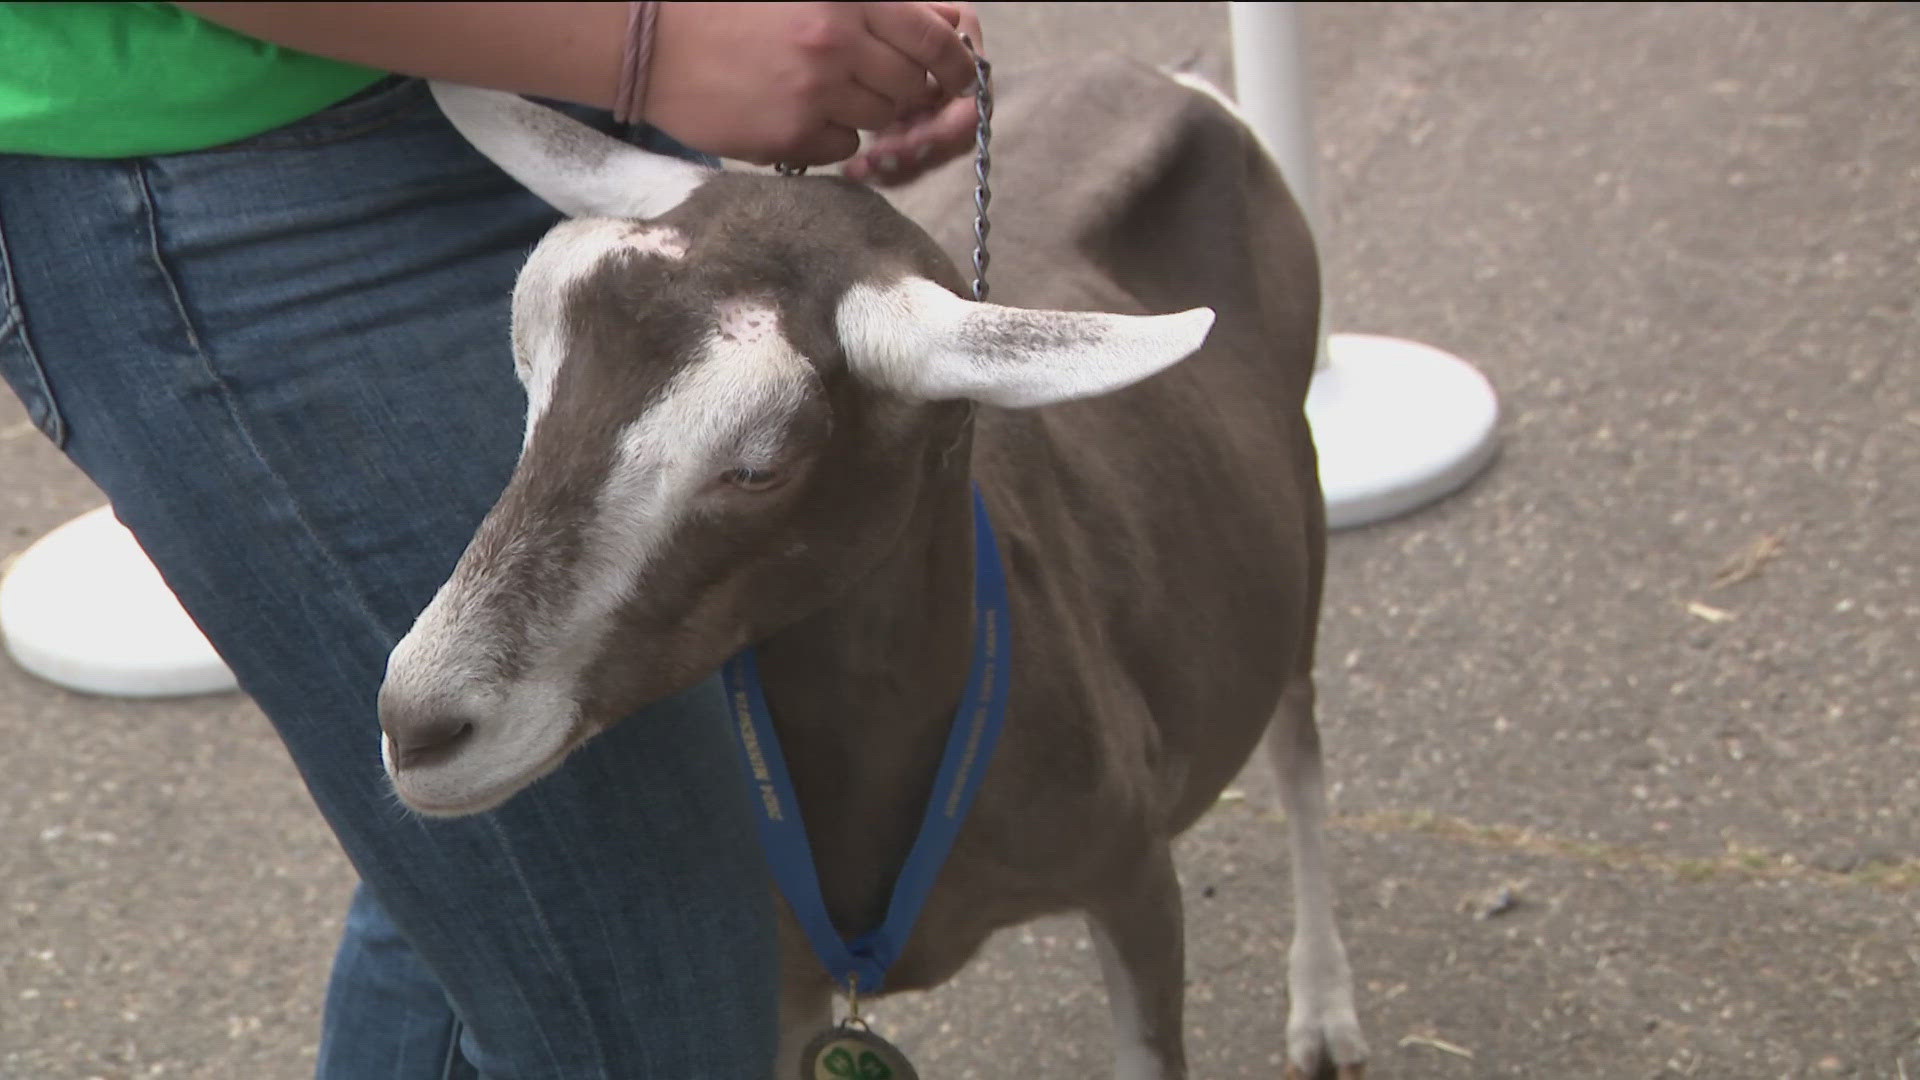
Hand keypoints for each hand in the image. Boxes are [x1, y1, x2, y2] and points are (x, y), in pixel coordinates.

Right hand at [644, 2, 983, 176]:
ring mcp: (815, 95)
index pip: (935, 37)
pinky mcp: (790, 137)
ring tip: (829, 90)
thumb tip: (943, 18)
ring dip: (868, 110)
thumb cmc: (724, 3)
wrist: (648, 38)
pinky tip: (799, 112)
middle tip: (887, 82)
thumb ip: (869, 3)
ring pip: (881, 119)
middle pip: (914, 85)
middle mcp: (838, 43)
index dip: (957, 60)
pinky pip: (842, 148)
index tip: (961, 72)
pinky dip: (833, 136)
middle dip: (911, 88)